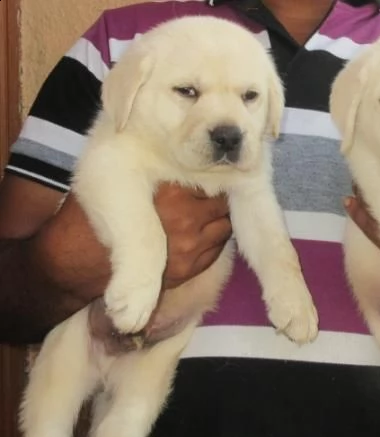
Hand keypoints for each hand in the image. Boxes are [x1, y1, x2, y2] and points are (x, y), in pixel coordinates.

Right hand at [33, 182, 231, 309]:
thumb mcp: (117, 178)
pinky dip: (213, 238)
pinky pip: (218, 248)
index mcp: (170, 192)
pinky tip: (199, 231)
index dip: (210, 172)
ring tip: (204, 211)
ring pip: (225, 225)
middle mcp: (186, 219)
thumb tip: (174, 147)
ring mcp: (191, 247)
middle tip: (207, 191)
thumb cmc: (93, 214)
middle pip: (222, 201)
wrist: (77, 262)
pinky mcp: (190, 269)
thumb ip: (150, 165)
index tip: (208, 169)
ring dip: (217, 217)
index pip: (210, 176)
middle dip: (216, 195)